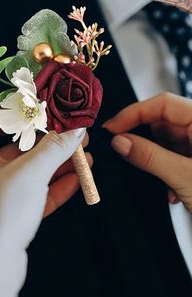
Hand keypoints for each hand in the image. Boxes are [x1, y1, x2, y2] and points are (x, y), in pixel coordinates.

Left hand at [0, 110, 89, 296]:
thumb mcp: (30, 172)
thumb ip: (55, 148)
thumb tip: (75, 129)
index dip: (23, 116)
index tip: (48, 113)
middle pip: (20, 147)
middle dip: (51, 143)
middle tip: (76, 136)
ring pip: (31, 171)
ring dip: (58, 164)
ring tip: (83, 156)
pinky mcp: (9, 213)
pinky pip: (35, 192)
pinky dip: (55, 185)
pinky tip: (76, 178)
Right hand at [103, 93, 191, 212]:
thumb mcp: (186, 178)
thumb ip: (150, 157)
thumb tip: (120, 142)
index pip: (163, 104)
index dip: (134, 113)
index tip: (112, 128)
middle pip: (162, 122)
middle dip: (142, 139)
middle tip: (123, 151)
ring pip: (165, 141)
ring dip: (154, 160)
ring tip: (159, 181)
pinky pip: (172, 156)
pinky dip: (164, 171)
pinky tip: (170, 191)